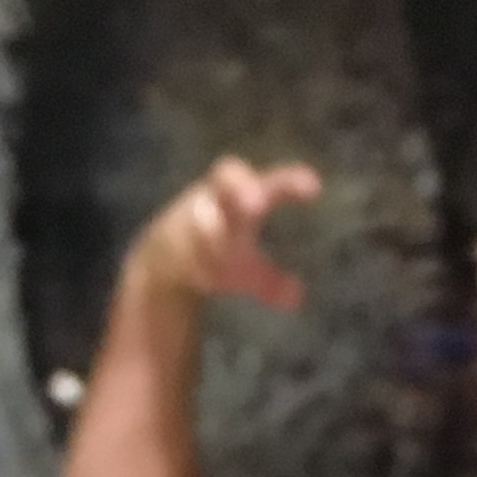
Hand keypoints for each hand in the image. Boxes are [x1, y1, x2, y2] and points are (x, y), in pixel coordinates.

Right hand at [131, 157, 323, 312]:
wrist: (162, 253)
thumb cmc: (218, 248)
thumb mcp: (246, 266)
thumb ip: (269, 282)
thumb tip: (296, 298)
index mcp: (238, 196)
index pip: (267, 181)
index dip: (288, 182)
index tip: (314, 188)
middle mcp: (213, 197)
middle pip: (225, 178)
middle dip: (241, 189)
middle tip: (256, 206)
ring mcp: (187, 214)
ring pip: (201, 216)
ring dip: (214, 232)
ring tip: (225, 252)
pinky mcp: (164, 237)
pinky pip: (181, 246)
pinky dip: (194, 262)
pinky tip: (205, 279)